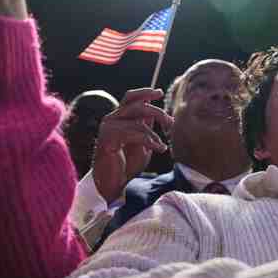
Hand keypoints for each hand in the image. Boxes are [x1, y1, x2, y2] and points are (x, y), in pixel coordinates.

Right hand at [93, 88, 172, 203]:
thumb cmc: (127, 164)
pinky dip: (149, 141)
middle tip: (170, 123)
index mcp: (119, 118)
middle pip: (138, 105)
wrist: (113, 184)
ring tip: (161, 146)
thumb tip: (155, 111)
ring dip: (153, 133)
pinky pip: (134, 133)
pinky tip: (158, 149)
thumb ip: (146, 126)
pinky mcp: (107, 139)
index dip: (145, 93)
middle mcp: (112, 119)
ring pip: (137, 121)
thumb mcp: (142, 142)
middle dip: (158, 112)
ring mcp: (108, 128)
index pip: (131, 98)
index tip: (159, 93)